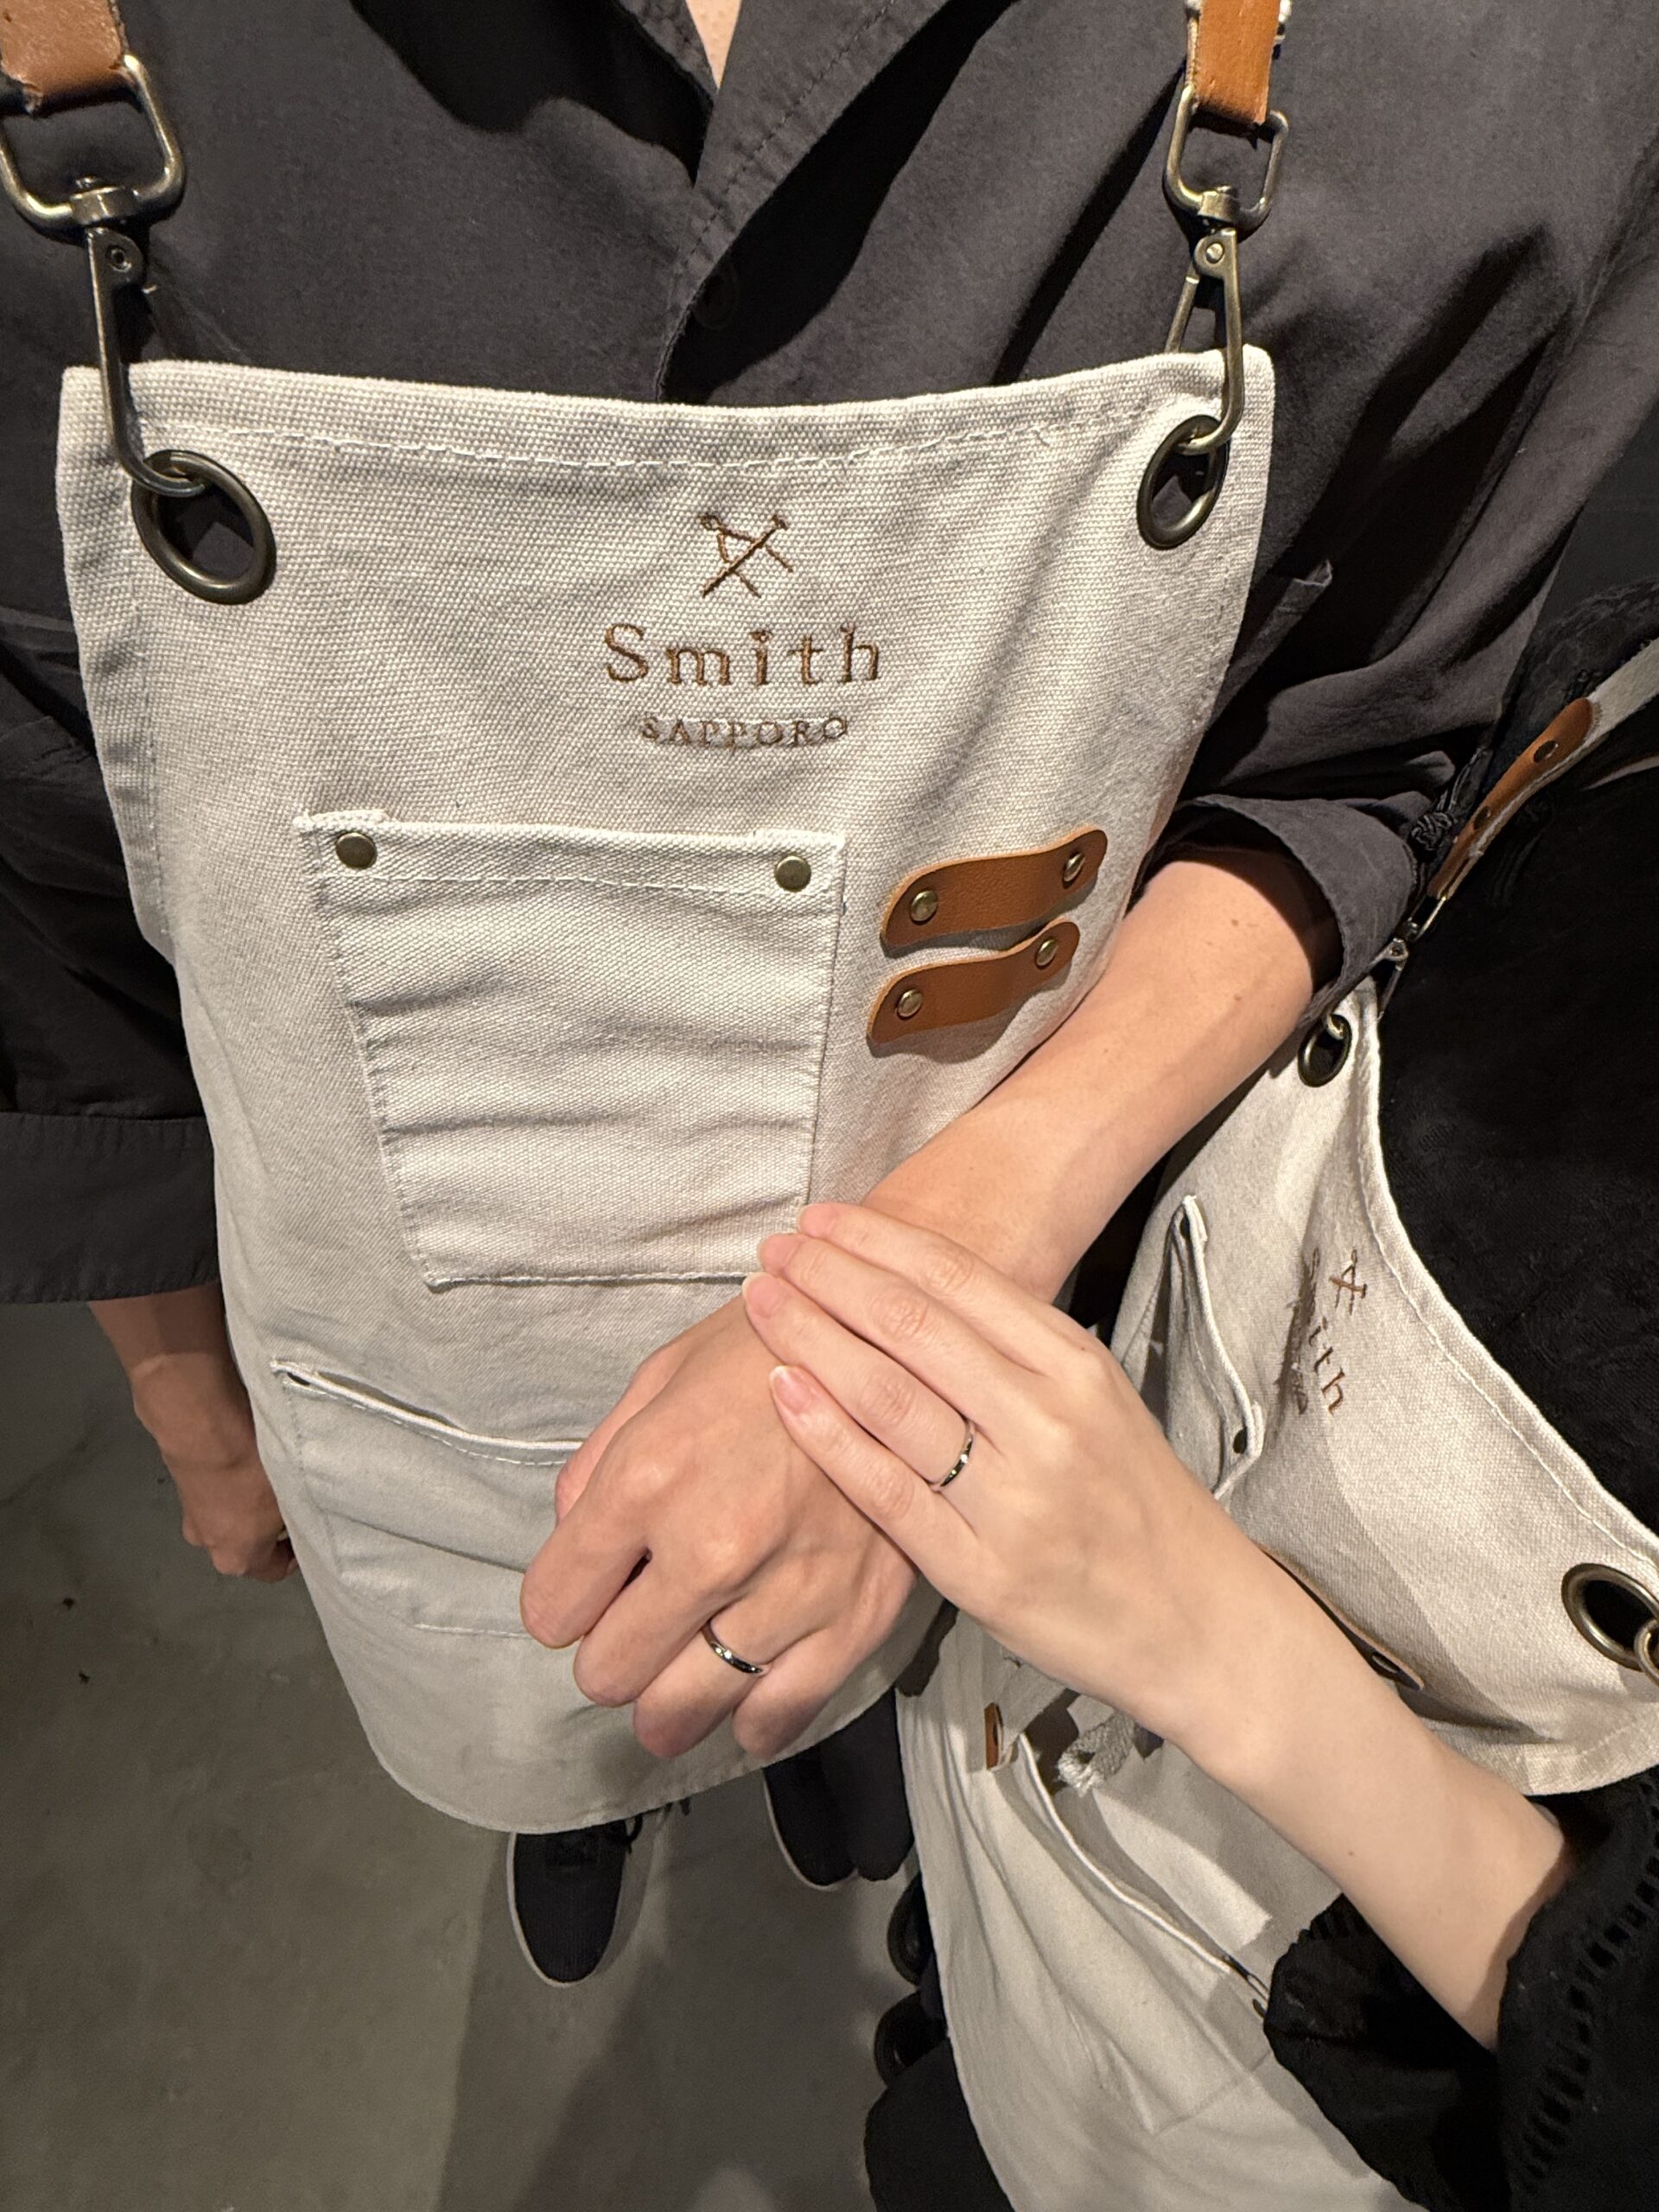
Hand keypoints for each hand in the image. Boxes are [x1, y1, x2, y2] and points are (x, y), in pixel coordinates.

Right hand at [91, 1286, 295, 1583]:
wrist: (203, 1426)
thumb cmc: (248, 1466)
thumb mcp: (296, 1499)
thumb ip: (306, 1515)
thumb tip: (322, 1513)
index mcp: (236, 1559)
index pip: (274, 1569)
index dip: (297, 1553)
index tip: (311, 1536)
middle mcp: (208, 1542)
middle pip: (250, 1541)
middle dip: (272, 1524)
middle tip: (294, 1500)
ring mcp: (192, 1512)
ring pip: (232, 1512)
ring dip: (250, 1498)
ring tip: (273, 1471)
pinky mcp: (184, 1482)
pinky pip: (217, 1486)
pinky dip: (232, 1476)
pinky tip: (250, 1455)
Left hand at [517, 1296, 916, 1761]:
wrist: (896, 1338)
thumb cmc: (774, 1346)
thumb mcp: (660, 1377)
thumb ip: (597, 1467)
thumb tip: (573, 1542)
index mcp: (648, 1479)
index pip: (554, 1606)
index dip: (560, 1603)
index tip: (580, 1594)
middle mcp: (713, 1547)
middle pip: (610, 1672)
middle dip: (608, 1654)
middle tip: (630, 1628)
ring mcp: (788, 1589)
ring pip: (685, 1708)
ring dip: (668, 1699)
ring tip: (673, 1681)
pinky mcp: (855, 1615)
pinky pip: (781, 1712)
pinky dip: (751, 1718)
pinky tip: (741, 1699)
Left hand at [749, 1206, 1578, 2052]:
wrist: (1202, 1624)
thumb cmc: (1137, 1506)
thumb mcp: (1098, 1402)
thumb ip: (1018, 1351)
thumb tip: (918, 1287)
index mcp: (1076, 1367)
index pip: (960, 1282)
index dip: (879, 1244)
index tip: (822, 1219)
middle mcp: (1046, 1421)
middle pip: (913, 1327)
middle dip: (830, 1279)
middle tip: (773, 1249)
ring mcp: (1012, 1498)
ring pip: (891, 1398)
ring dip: (814, 1339)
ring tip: (763, 1303)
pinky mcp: (981, 1572)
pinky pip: (888, 1491)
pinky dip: (828, 1436)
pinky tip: (782, 1392)